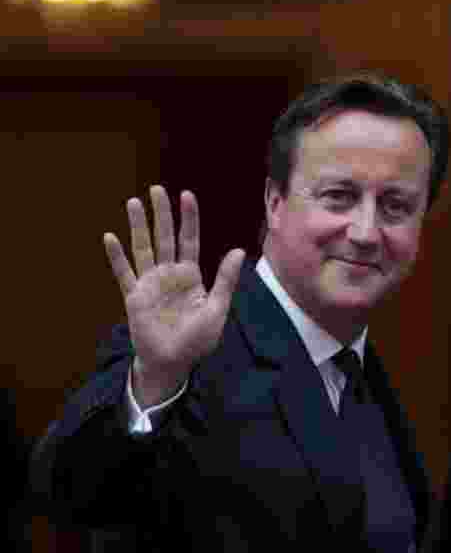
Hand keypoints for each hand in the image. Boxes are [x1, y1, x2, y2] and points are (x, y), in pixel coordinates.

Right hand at [104, 186, 244, 407]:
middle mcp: (169, 274)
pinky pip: (124, 273)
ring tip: (133, 202)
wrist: (173, 363)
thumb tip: (238, 250)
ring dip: (137, 225)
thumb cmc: (196, 339)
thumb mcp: (217, 309)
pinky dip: (117, 256)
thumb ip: (225, 280)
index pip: (190, 240)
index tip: (187, 195)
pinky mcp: (134, 297)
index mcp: (191, 275)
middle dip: (161, 213)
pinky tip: (110, 237)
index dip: (189, 218)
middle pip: (165, 237)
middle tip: (156, 189)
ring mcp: (150, 283)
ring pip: (143, 248)